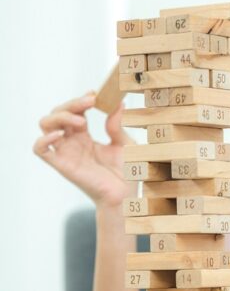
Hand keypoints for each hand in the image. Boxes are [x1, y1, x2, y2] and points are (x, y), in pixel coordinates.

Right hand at [34, 92, 135, 208]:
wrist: (126, 196)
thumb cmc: (127, 173)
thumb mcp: (125, 144)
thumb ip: (117, 125)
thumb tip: (118, 103)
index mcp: (85, 136)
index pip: (74, 111)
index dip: (81, 100)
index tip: (95, 94)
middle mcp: (72, 142)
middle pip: (58, 114)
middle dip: (72, 104)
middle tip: (91, 102)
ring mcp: (66, 152)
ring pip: (46, 125)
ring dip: (60, 117)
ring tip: (82, 121)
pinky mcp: (62, 165)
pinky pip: (41, 150)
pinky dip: (43, 139)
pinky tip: (60, 134)